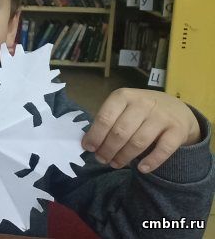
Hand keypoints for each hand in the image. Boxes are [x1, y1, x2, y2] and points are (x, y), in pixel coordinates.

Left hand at [82, 88, 201, 173]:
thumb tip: (88, 143)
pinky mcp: (178, 130)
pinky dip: (151, 161)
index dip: (95, 136)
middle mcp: (143, 103)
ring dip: (124, 157)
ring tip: (115, 164)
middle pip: (120, 132)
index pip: (105, 118)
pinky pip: (163, 149)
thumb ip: (107, 121)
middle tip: (102, 159)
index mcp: (123, 96)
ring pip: (138, 142)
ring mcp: (162, 116)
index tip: (89, 148)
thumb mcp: (122, 108)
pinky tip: (141, 169)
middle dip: (108, 149)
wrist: (176, 109)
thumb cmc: (140, 111)